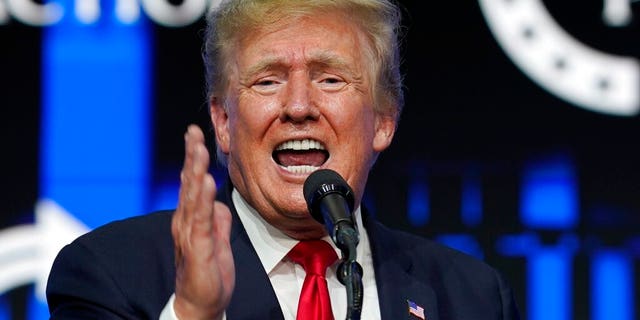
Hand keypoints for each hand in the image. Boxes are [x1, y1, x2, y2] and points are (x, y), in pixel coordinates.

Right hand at [171, 125, 234, 318]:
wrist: (201, 305)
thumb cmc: (208, 274)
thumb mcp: (218, 240)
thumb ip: (218, 221)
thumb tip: (221, 205)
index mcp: (191, 219)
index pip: (192, 184)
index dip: (193, 159)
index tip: (195, 135)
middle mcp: (186, 222)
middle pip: (189, 184)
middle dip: (191, 156)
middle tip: (193, 131)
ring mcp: (190, 234)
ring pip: (193, 197)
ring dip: (195, 171)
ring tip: (198, 149)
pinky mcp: (197, 248)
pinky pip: (201, 220)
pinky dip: (203, 201)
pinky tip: (207, 183)